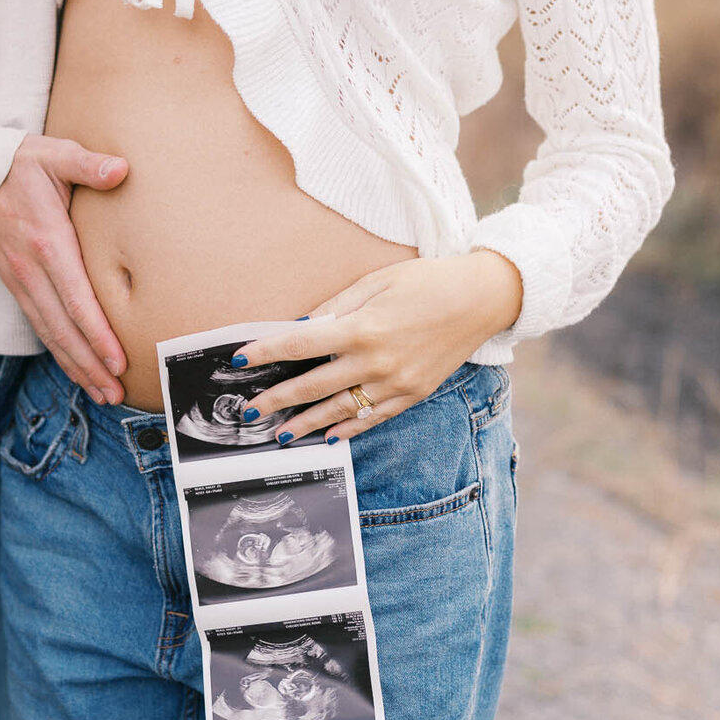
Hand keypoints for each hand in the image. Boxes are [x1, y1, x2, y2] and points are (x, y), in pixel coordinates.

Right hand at [0, 134, 128, 403]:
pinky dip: (58, 351)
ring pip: (49, 334)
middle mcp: (31, 270)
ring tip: (101, 393)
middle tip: (116, 394)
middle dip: (90, 366)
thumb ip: (88, 164)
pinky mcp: (12, 282)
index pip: (76, 300)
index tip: (117, 362)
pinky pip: (38, 324)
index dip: (97, 335)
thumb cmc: (16, 161)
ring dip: (75, 366)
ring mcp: (19, 280)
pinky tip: (75, 366)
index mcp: (48, 242)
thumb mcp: (54, 155)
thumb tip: (122, 169)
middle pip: (63, 330)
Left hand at [233, 251, 522, 442]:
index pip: (298, 345)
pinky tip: (327, 437)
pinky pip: (372, 418)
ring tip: (280, 434)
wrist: (481, 299)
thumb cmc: (426, 282)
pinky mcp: (412, 395)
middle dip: (276, 399)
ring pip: (339, 410)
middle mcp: (375, 361)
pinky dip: (347, 429)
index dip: (264, 353)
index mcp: (361, 327)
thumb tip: (298, 328)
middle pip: (312, 385)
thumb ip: (334, 309)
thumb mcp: (375, 282)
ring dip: (305, 423)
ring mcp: (395, 383)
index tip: (238, 361)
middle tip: (249, 410)